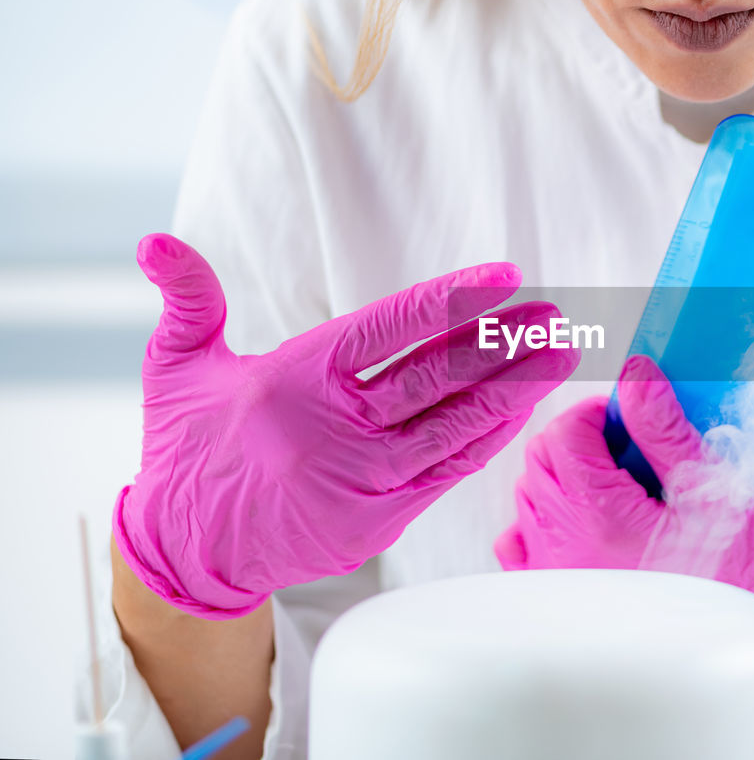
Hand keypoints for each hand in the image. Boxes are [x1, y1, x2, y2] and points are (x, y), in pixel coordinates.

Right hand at [115, 233, 577, 617]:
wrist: (188, 551)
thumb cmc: (188, 448)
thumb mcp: (175, 366)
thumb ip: (189, 298)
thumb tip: (156, 240)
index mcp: (296, 379)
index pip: (391, 327)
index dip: (454, 300)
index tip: (506, 277)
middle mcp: (336, 429)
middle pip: (438, 377)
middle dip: (503, 343)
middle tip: (552, 316)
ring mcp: (362, 478)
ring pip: (455, 427)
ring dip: (513, 389)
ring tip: (558, 355)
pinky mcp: (379, 517)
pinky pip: (447, 472)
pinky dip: (488, 439)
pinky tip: (523, 409)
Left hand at [495, 355, 753, 742]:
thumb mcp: (716, 488)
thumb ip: (664, 429)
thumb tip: (636, 377)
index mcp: (601, 521)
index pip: (562, 435)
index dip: (593, 412)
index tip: (626, 416)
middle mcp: (568, 556)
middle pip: (540, 464)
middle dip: (577, 440)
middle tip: (626, 443)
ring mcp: (564, 586)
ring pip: (531, 504)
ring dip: (564, 479)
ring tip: (618, 483)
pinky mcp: (571, 610)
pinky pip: (527, 551)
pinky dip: (548, 524)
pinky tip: (591, 523)